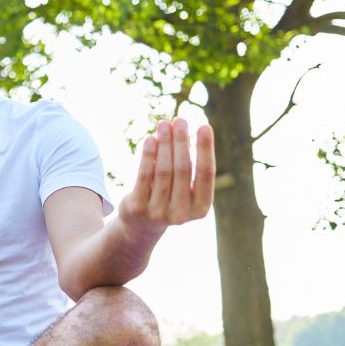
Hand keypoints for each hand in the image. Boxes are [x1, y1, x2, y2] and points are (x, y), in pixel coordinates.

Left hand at [118, 117, 215, 236]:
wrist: (141, 225)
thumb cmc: (170, 198)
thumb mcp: (184, 187)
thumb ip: (187, 165)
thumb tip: (184, 130)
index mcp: (200, 208)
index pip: (206, 174)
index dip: (206, 149)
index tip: (205, 126)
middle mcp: (181, 214)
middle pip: (183, 169)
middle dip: (182, 141)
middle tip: (180, 120)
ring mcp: (158, 212)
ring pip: (163, 170)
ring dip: (164, 144)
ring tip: (164, 124)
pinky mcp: (137, 207)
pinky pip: (144, 176)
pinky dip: (148, 155)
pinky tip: (150, 139)